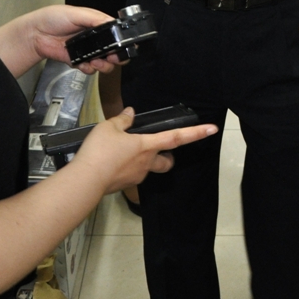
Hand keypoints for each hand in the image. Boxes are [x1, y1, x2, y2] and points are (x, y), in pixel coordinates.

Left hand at [0, 4, 118, 76]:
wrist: (35, 35)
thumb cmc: (51, 18)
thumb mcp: (76, 13)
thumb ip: (95, 18)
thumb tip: (112, 22)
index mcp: (95, 24)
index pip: (114, 33)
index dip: (121, 41)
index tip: (124, 47)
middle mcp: (93, 38)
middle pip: (113, 51)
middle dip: (116, 56)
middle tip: (113, 58)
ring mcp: (86, 50)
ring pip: (104, 62)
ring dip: (104, 65)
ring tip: (97, 62)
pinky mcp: (77, 61)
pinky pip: (89, 69)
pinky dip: (89, 69)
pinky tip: (85, 65)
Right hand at [74, 108, 217, 193]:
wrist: (85, 180)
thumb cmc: (100, 151)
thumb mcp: (108, 127)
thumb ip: (122, 119)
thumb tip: (130, 113)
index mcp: (147, 145)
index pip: (177, 137)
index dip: (196, 132)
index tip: (213, 129)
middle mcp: (147, 162)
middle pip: (167, 161)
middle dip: (168, 156)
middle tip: (156, 148)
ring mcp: (138, 176)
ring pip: (150, 168)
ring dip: (145, 161)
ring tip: (125, 153)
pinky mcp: (125, 185)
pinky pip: (133, 174)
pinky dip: (128, 168)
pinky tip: (113, 163)